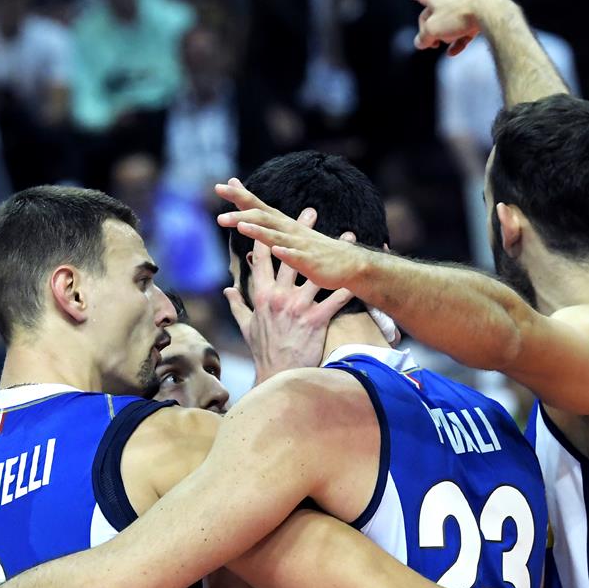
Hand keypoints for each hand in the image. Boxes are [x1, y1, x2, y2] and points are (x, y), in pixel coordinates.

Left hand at [216, 178, 374, 290]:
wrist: (349, 265)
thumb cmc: (316, 251)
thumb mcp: (290, 236)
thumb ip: (269, 226)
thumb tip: (248, 217)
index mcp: (284, 225)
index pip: (258, 206)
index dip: (240, 196)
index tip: (220, 186)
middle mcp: (290, 231)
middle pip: (262, 217)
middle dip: (240, 213)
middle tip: (219, 211)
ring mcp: (300, 246)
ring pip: (276, 236)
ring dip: (258, 231)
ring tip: (240, 226)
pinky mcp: (310, 262)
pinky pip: (296, 258)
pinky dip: (285, 253)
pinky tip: (275, 249)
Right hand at [224, 206, 355, 378]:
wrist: (277, 376)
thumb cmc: (263, 352)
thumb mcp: (247, 327)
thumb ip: (238, 305)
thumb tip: (227, 291)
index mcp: (262, 295)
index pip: (263, 259)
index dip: (266, 236)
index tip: (271, 217)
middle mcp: (279, 296)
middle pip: (291, 257)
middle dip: (301, 232)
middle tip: (310, 212)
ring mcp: (298, 307)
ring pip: (318, 273)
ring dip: (333, 253)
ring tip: (346, 236)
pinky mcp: (315, 320)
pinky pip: (335, 299)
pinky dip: (348, 286)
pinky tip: (360, 273)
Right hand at [380, 0, 510, 55]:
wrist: (491, 12)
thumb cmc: (459, 16)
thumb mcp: (432, 30)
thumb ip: (423, 37)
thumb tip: (424, 42)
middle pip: (427, 16)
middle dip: (426, 31)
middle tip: (431, 44)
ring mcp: (460, 3)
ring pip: (443, 24)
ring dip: (442, 37)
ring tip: (445, 45)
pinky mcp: (473, 14)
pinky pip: (459, 30)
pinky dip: (455, 41)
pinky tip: (454, 52)